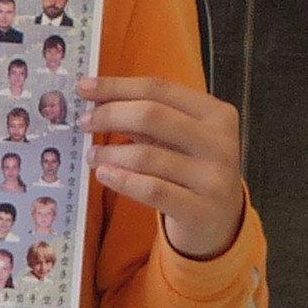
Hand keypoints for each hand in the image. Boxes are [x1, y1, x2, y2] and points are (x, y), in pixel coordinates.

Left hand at [79, 73, 244, 260]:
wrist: (223, 221)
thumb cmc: (193, 170)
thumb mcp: (179, 139)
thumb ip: (146, 119)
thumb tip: (97, 100)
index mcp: (216, 113)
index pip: (160, 89)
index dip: (118, 86)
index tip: (84, 87)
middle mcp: (220, 142)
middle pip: (152, 115)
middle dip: (110, 115)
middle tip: (85, 122)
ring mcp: (213, 177)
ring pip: (147, 156)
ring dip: (111, 153)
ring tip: (92, 155)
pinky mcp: (200, 210)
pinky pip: (152, 190)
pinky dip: (122, 180)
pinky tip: (104, 174)